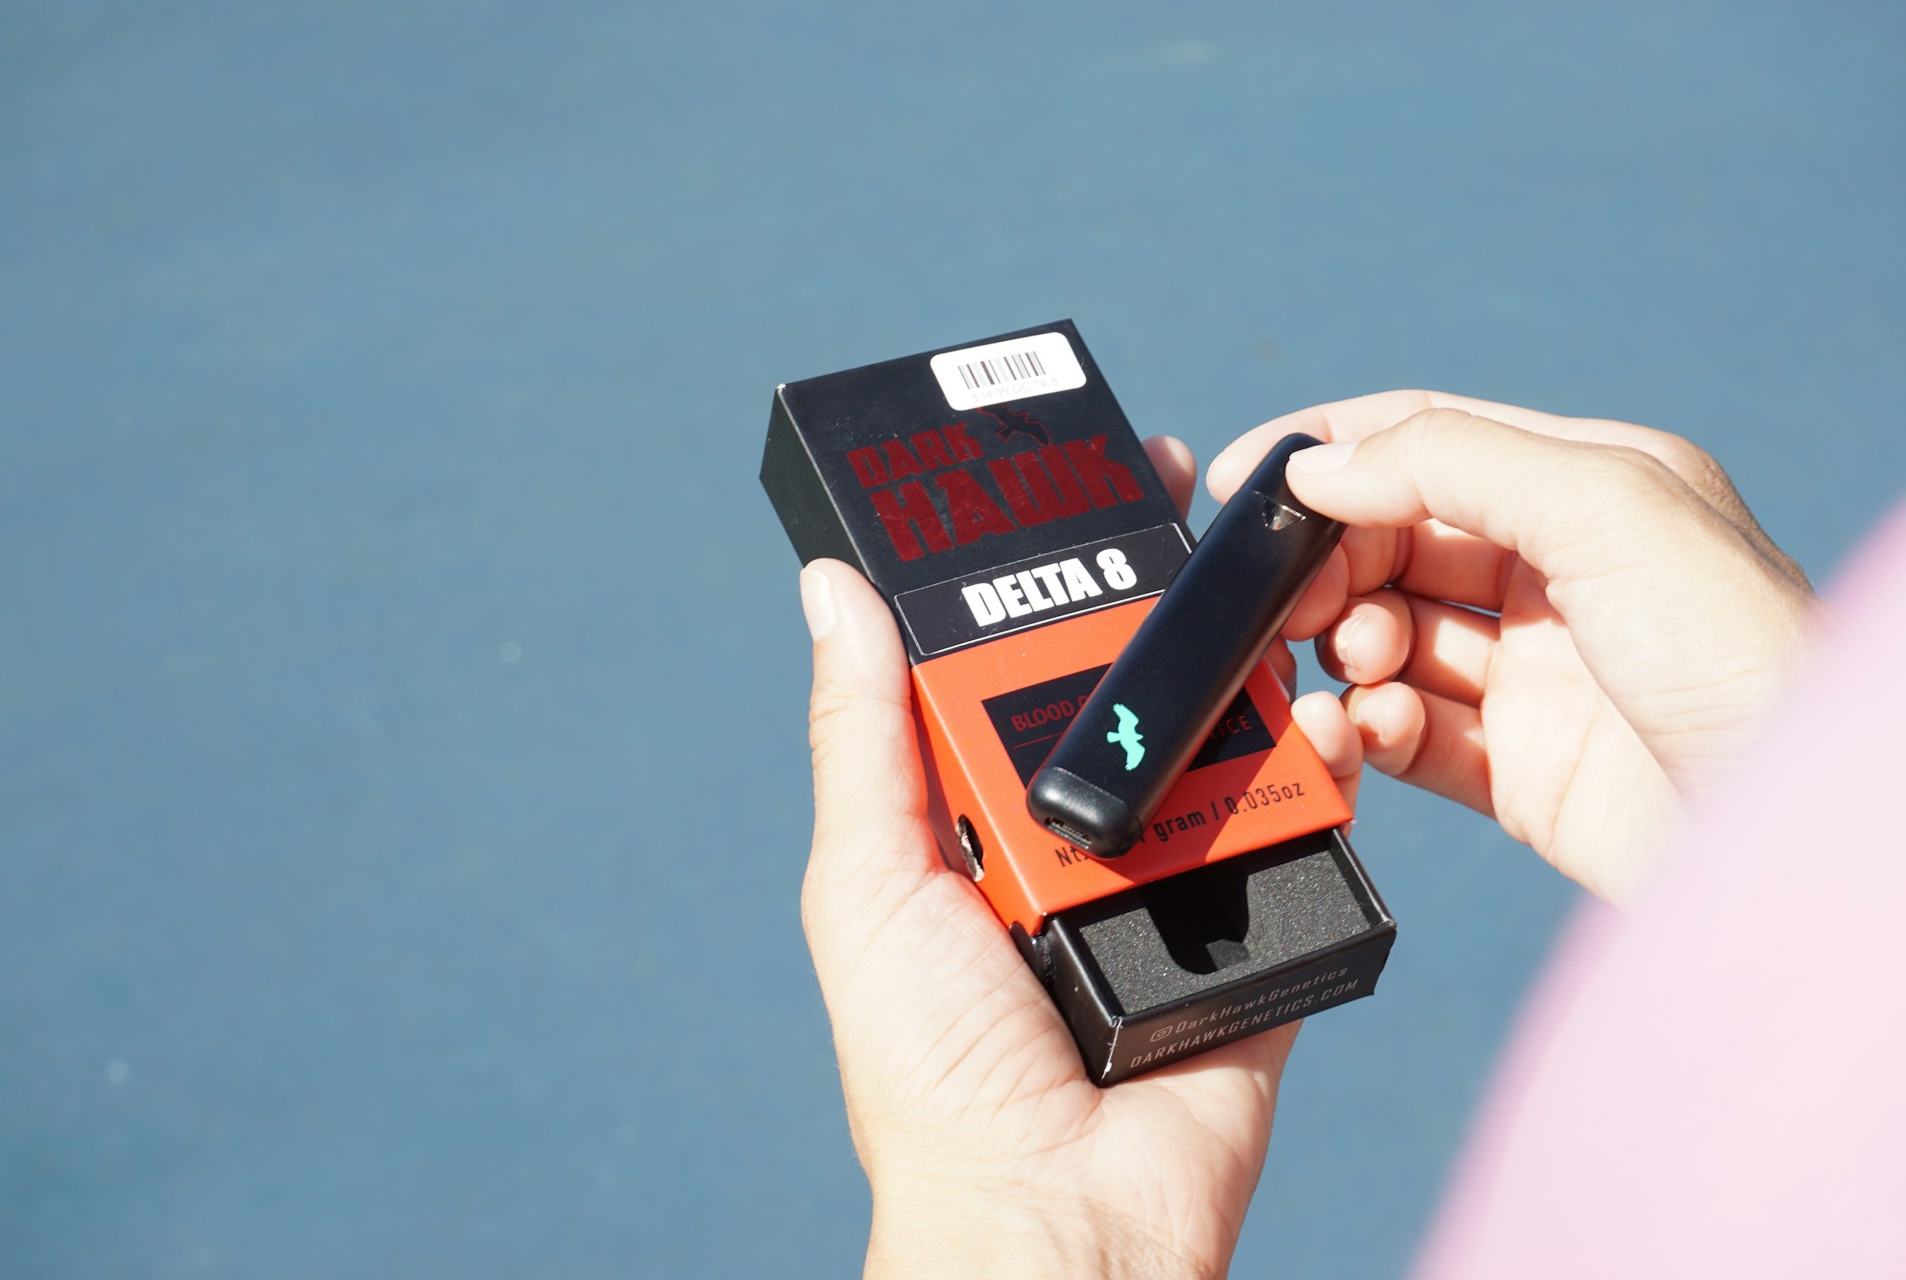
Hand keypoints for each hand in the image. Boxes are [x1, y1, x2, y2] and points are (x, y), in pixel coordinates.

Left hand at [796, 438, 1353, 1279]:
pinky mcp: (1260, 919)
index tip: (1082, 478)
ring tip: (1278, 579)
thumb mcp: (872, 882)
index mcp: (980, 814)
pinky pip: (1302, 823)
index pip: (1015, 659)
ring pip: (1222, 735)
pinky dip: (1324, 764)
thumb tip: (830, 587)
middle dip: (1167, 589)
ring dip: (1251, 658)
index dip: (1047, 569)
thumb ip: (862, 736)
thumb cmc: (934, 1070)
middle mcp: (1079, 830)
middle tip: (1201, 494)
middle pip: (1129, 680)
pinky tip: (1329, 702)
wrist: (1058, 1213)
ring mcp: (1176, 870)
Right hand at [1209, 391, 1814, 903]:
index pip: (1428, 441)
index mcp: (1589, 486)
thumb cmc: (1742, 657)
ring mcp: (1536, 676)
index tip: (1241, 481)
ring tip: (1351, 668)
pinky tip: (1371, 730)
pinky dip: (1366, 729)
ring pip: (1388, 641)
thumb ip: (1449, 463)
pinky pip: (1404, 735)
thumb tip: (1321, 468)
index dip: (1328, 452)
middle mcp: (1558, 574)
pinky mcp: (1518, 771)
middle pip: (1392, 543)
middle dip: (1328, 562)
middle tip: (1290, 600)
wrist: (1797, 844)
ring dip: (1343, 649)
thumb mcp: (1605, 508)